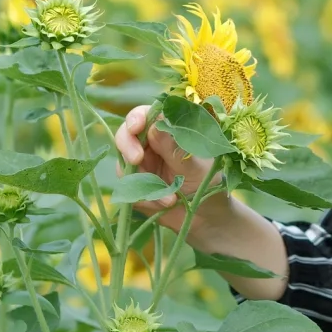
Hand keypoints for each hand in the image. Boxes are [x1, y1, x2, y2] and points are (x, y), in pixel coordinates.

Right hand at [113, 104, 223, 234]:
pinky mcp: (135, 186)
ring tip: (169, 197)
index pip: (146, 115)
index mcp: (168, 132)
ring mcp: (141, 165)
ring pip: (124, 164)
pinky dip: (146, 198)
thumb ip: (174, 149)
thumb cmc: (208, 184)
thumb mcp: (195, 166)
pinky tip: (165, 204)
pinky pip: (129, 188)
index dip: (137, 117)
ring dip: (143, 181)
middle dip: (127, 146)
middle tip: (137, 159)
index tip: (137, 127)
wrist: (207, 217)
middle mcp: (151, 145)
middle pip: (126, 135)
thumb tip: (154, 126)